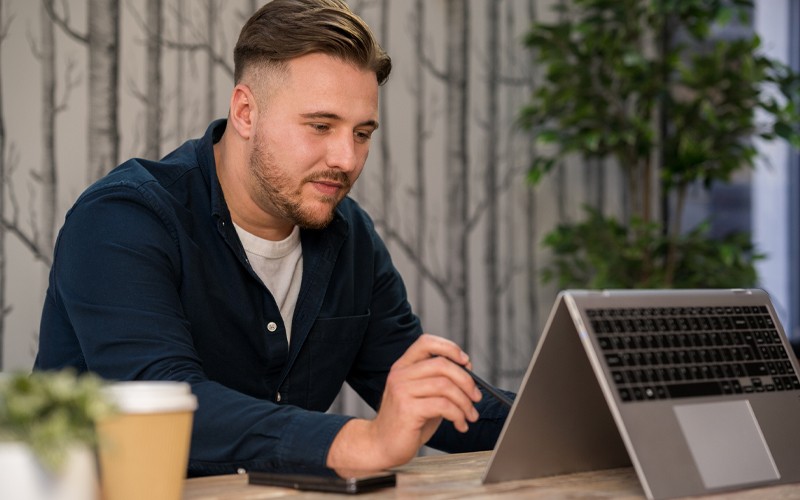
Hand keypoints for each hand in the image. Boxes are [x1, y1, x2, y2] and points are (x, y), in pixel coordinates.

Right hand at [326, 334, 481, 470]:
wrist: (382, 446)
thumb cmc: (407, 421)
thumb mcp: (423, 395)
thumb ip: (439, 381)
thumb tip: (468, 372)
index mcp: (403, 366)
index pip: (426, 342)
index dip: (449, 348)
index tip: (466, 362)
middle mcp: (400, 375)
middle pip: (442, 364)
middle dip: (466, 381)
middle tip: (476, 397)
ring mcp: (401, 391)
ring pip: (445, 385)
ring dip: (465, 402)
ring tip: (470, 415)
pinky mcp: (407, 410)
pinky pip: (443, 406)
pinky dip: (458, 415)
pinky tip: (460, 424)